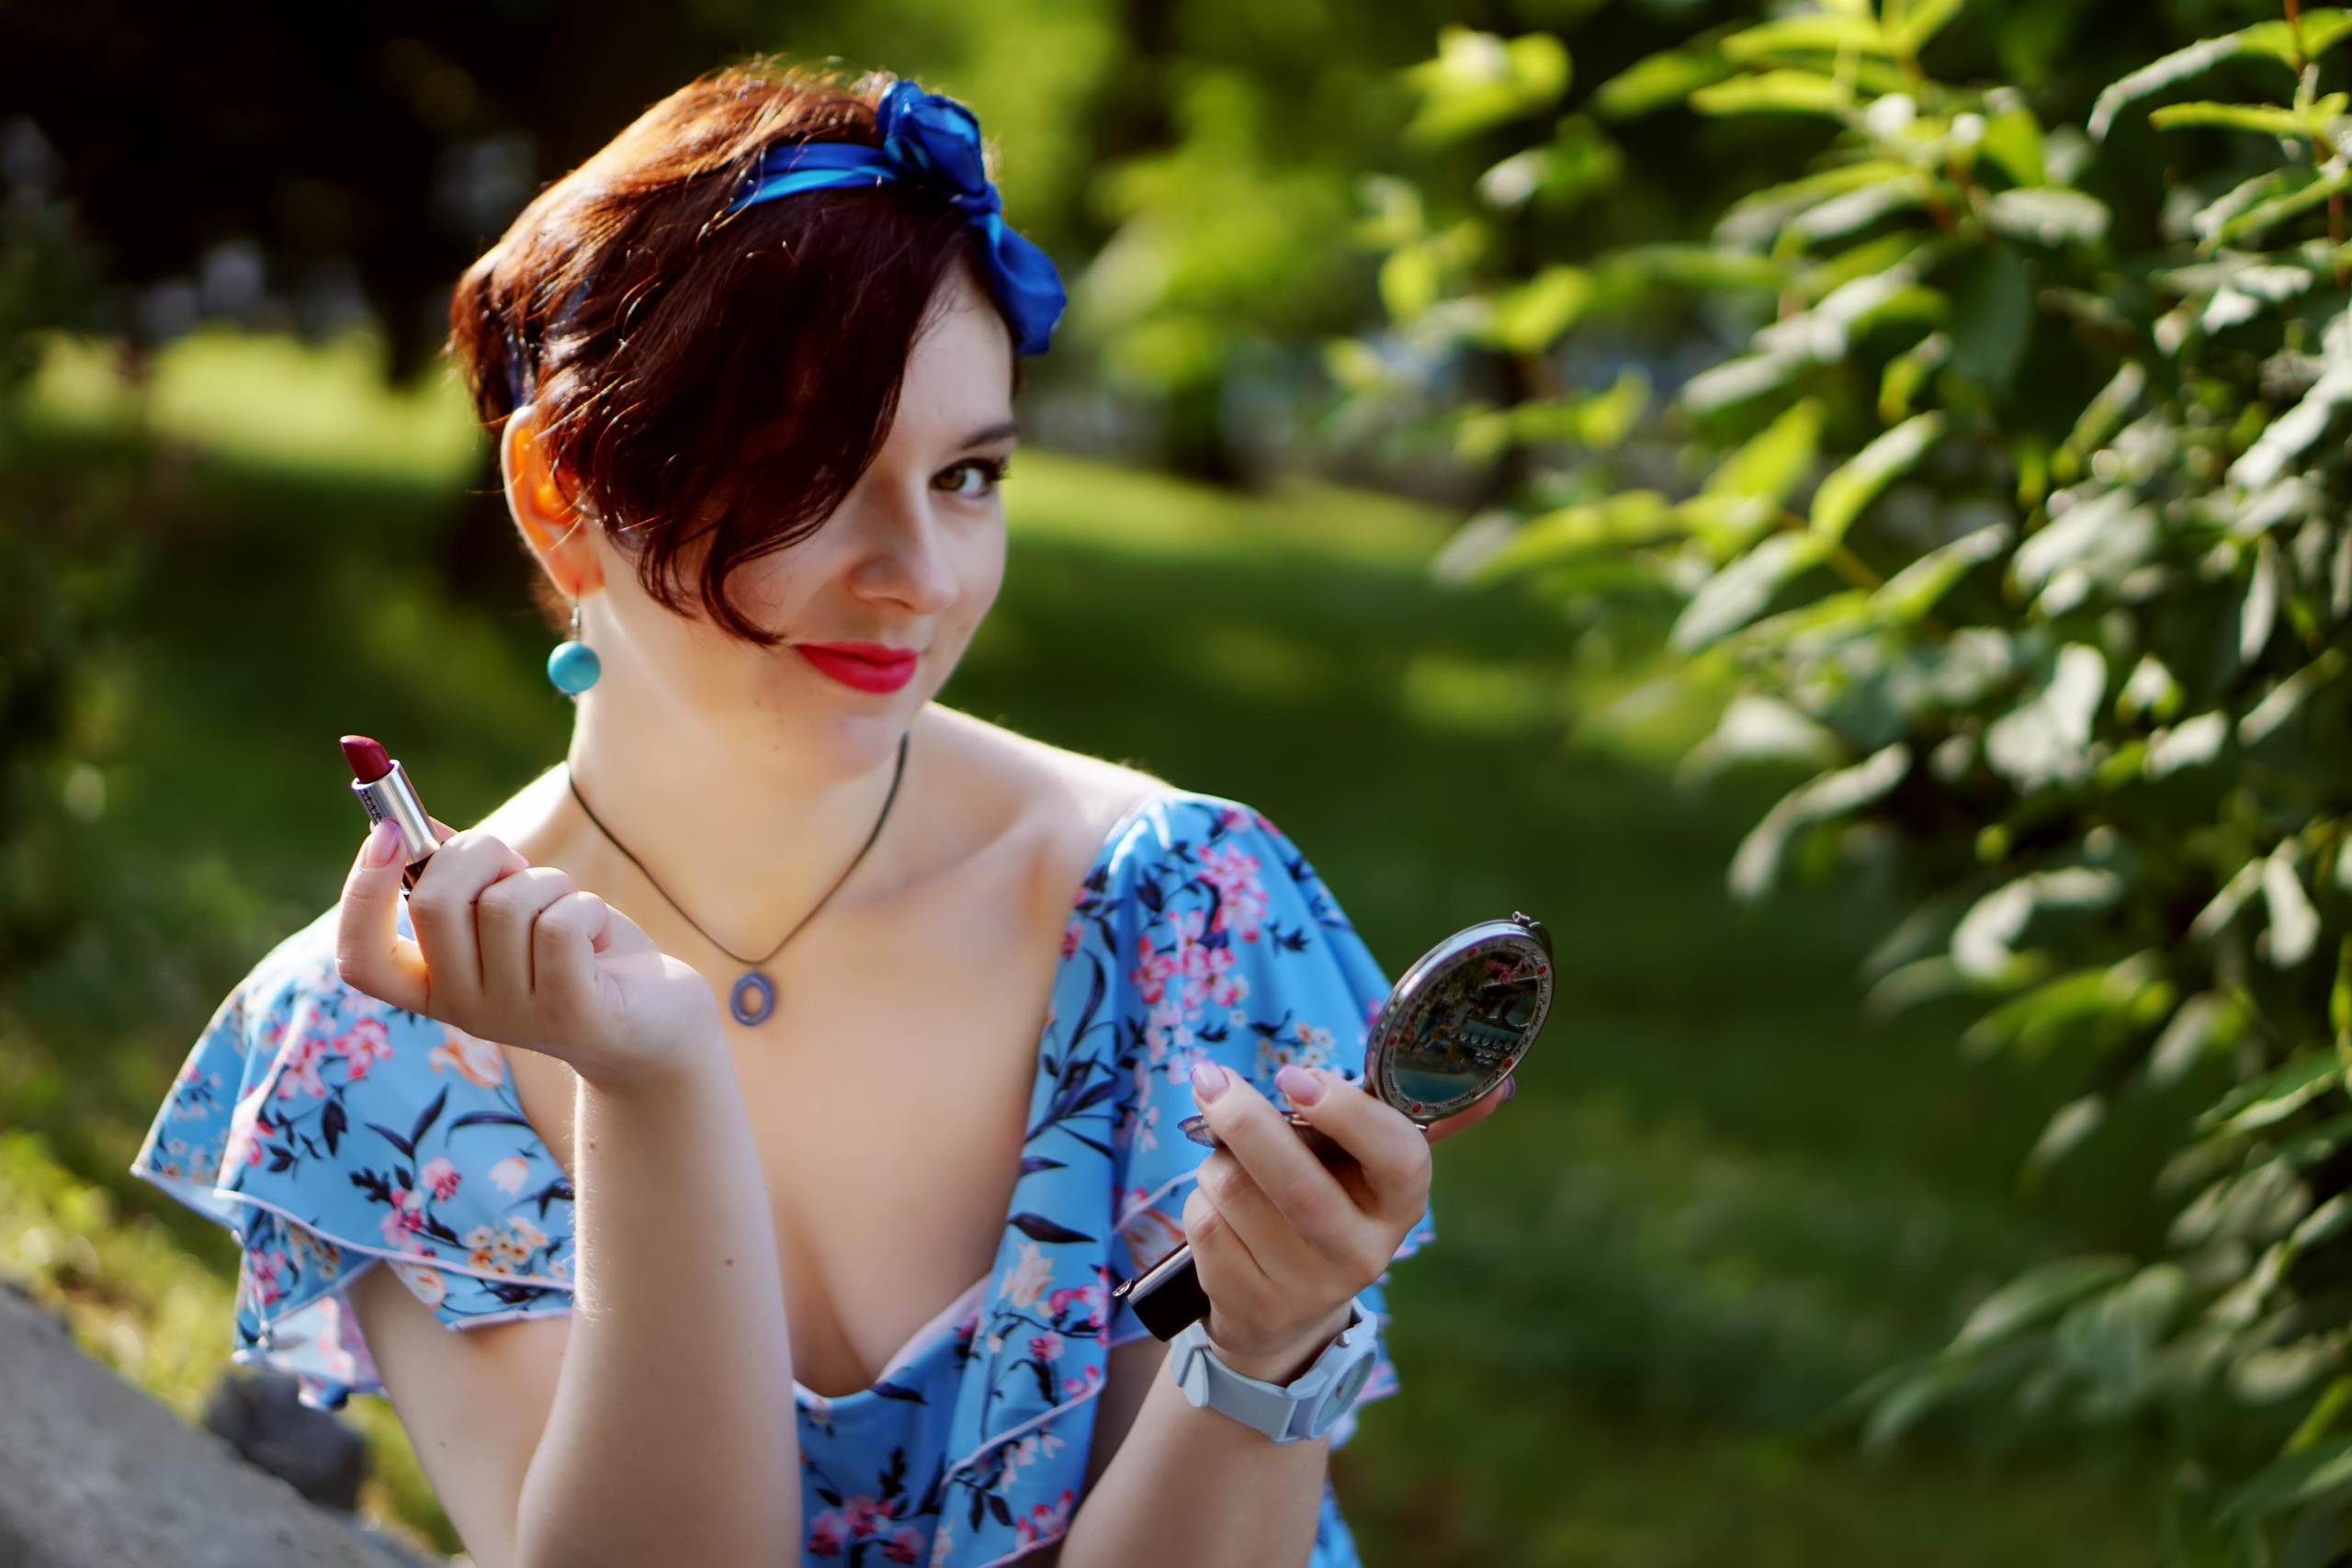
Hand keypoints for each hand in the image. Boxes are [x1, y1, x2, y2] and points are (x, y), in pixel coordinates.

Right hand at [334, 819, 722, 1089]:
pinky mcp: (572, 1013)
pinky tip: (599, 937)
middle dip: (479, 853)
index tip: (385, 833)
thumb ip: (463, 877)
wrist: (657, 1025)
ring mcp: (515, 1018)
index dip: (360, 893)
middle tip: (516, 864)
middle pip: (435, 903)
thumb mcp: (516, 913)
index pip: (361, 957)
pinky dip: (586, 907)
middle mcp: (464, 1010)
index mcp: (435, 987)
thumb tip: (409, 824)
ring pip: (507, 904)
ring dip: (550, 884)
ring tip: (574, 914)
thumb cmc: (581, 957)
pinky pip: (559, 925)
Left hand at [1181, 1061, 1462, 1382]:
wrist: (1285, 1314)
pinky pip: (1204, 1223)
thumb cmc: (1329, 1207)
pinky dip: (1198, 1199)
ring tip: (1230, 1160)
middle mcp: (1362, 1252)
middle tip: (1211, 1078)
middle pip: (1297, 1183)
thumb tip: (1502, 1088)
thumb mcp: (1368, 1169)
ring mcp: (1306, 1286)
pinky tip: (1222, 1208)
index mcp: (1401, 1204)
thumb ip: (1400, 1118)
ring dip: (1215, 1160)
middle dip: (1245, 1121)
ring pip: (1234, 1191)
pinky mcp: (1251, 1304)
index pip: (1397, 1157)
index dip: (1346, 1113)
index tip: (1296, 1077)